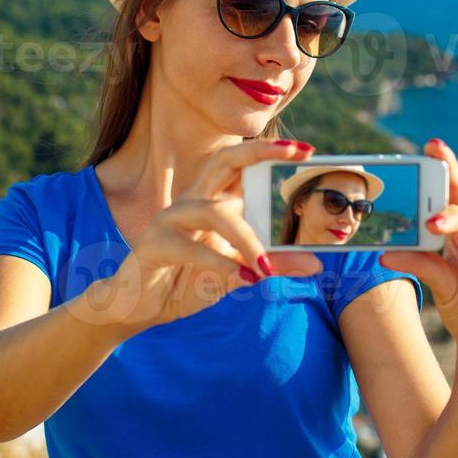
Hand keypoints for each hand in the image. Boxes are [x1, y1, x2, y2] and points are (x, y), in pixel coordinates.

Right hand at [89, 138, 324, 334]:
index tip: (306, 150)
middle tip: (295, 152)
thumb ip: (273, 264)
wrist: (140, 308)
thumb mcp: (238, 274)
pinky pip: (189, 247)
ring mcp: (170, 220)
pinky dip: (217, 262)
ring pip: (214, 212)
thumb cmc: (186, 281)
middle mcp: (191, 201)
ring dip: (245, 238)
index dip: (269, 152)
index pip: (240, 165)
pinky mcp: (154, 245)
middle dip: (260, 152)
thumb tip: (317, 262)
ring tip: (264, 266)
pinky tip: (239, 277)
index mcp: (211, 201)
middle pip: (223, 161)